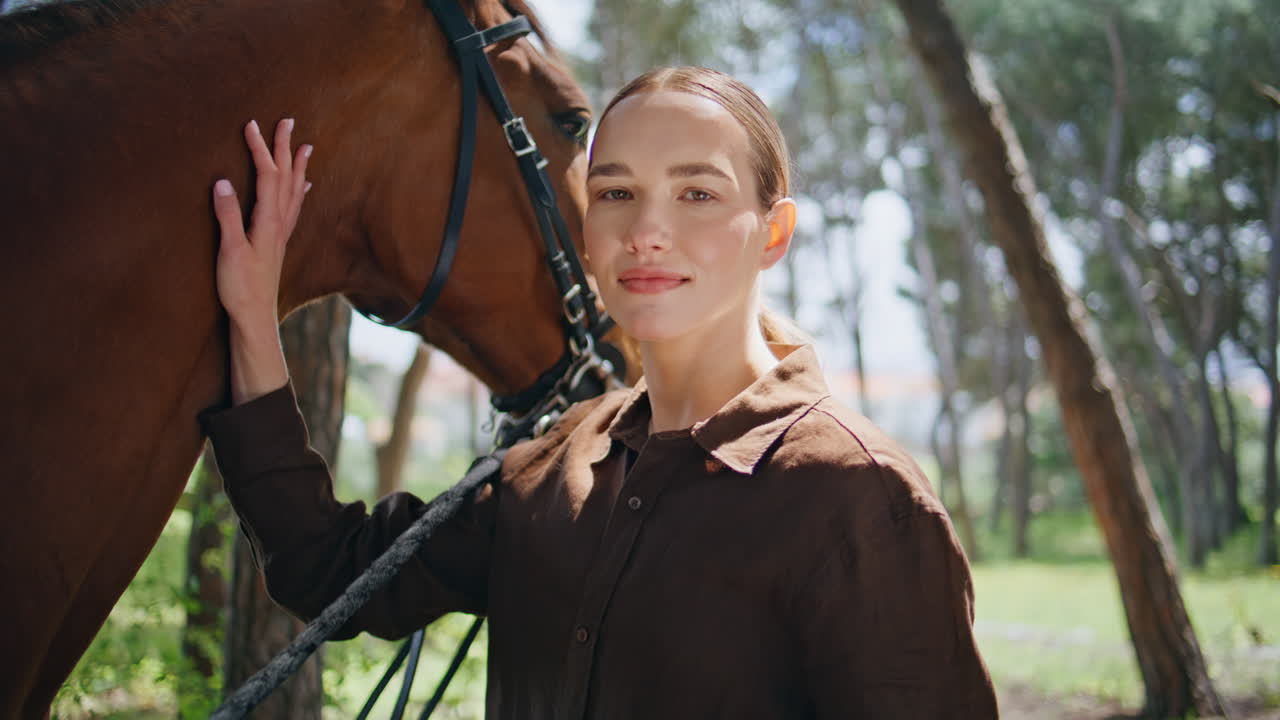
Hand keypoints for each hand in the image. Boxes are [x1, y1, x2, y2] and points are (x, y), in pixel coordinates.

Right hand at [212, 117, 312, 328]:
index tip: (252, 124)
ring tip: (305, 147)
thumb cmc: (240, 287)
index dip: (259, 149)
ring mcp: (281, 233)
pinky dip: (299, 191)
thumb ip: (227, 217)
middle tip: (288, 121)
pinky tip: (305, 187)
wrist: (255, 317)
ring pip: (294, 191)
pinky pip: (294, 208)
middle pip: (285, 178)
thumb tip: (222, 183)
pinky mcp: (278, 242)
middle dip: (284, 148)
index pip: (266, 176)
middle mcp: (279, 224)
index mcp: (267, 221)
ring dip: (298, 166)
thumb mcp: (229, 251)